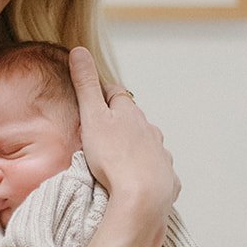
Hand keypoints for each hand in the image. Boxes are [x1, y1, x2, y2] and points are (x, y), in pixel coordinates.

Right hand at [68, 47, 179, 231]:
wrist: (142, 196)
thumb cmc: (113, 156)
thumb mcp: (92, 117)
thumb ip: (85, 85)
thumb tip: (79, 50)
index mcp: (130, 113)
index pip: (116, 94)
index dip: (104, 94)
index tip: (94, 97)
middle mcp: (150, 129)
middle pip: (134, 119)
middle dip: (121, 121)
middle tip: (102, 130)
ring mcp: (160, 153)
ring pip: (148, 143)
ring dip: (136, 146)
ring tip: (119, 156)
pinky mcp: (167, 178)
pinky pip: (157, 170)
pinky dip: (148, 170)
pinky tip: (139, 178)